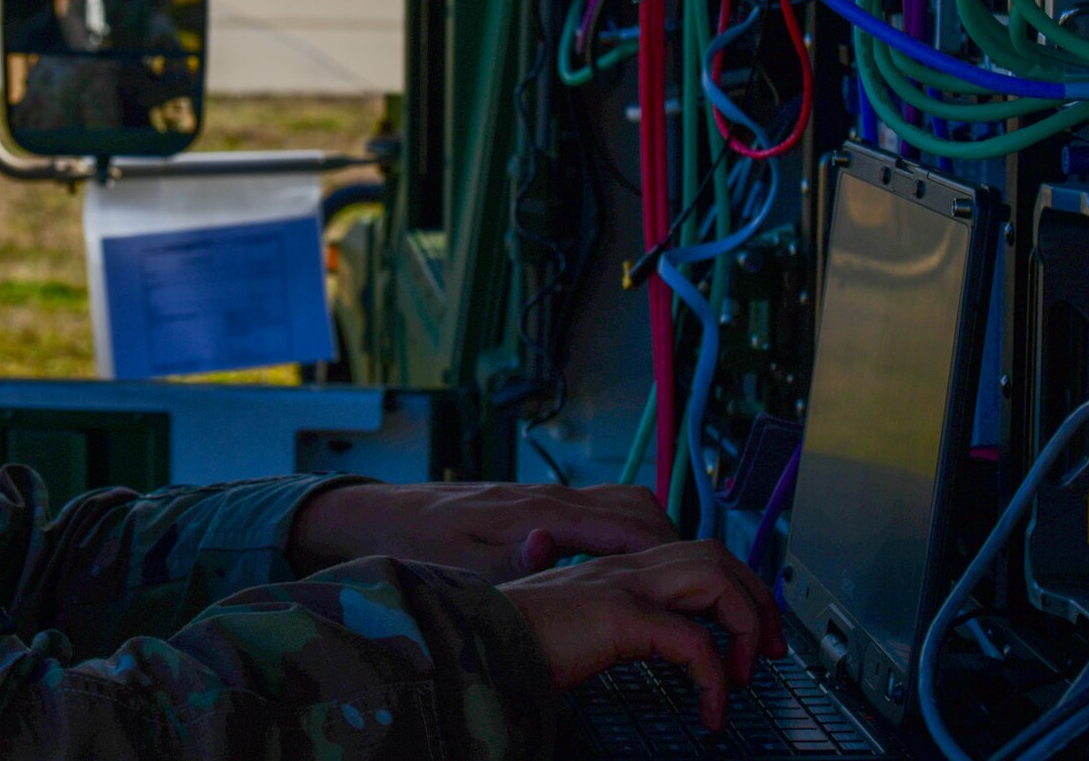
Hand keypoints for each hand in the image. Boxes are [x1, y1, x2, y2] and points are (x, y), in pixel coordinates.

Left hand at [288, 481, 677, 582]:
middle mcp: (549, 498)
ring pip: (625, 502)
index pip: (627, 524)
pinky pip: (602, 509)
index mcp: (538, 512)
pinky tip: (633, 564)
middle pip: (640, 508)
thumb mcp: (458, 561)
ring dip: (660, 536)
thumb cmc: (416, 541)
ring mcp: (544, 498)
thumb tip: (548, 545)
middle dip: (682, 545)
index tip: (707, 588)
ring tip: (682, 580)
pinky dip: (631, 530)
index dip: (673, 554)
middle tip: (709, 590)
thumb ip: (506, 557)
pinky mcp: (536, 505)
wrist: (380, 514)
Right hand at [499, 540, 785, 730]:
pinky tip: (710, 712)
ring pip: (715, 577)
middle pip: (717, 553)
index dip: (734, 586)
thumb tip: (663, 643)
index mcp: (616, 568)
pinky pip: (695, 643)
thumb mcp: (579, 627)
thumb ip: (620, 625)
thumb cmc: (515, 641)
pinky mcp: (619, 616)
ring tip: (746, 675)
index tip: (749, 634)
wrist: (470, 640)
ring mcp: (622, 584)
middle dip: (758, 599)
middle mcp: (624, 566)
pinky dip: (715, 680)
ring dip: (747, 624)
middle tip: (771, 650)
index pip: (695, 552)